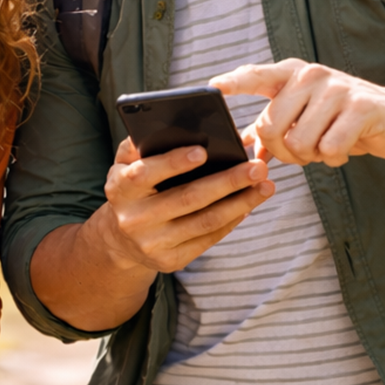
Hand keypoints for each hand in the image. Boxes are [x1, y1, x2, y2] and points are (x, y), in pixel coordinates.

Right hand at [95, 138, 273, 273]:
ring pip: (205, 221)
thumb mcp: (123, 165)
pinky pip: (208, 238)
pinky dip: (232, 220)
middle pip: (187, 199)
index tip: (203, 151)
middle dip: (227, 182)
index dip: (173, 163)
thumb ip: (138, 145)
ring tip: (265, 186)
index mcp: (120, 189)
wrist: (119, 240)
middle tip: (257, 167)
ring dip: (240, 203)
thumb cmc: (131, 190)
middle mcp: (134, 219)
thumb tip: (167, 124)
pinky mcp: (171, 261)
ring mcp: (153, 243)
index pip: (145, 174)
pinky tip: (248, 204)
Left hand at [210, 59, 384, 166]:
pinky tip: (345, 148)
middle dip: (282, 152)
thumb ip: (270, 128)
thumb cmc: (340, 119)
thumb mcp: (303, 116)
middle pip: (270, 127)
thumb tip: (241, 147)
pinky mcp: (360, 107)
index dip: (233, 82)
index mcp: (290, 74)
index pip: (255, 76)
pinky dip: (334, 158)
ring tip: (326, 146)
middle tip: (303, 151)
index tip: (212, 86)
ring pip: (299, 142)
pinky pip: (329, 148)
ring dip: (311, 157)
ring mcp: (336, 88)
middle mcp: (310, 75)